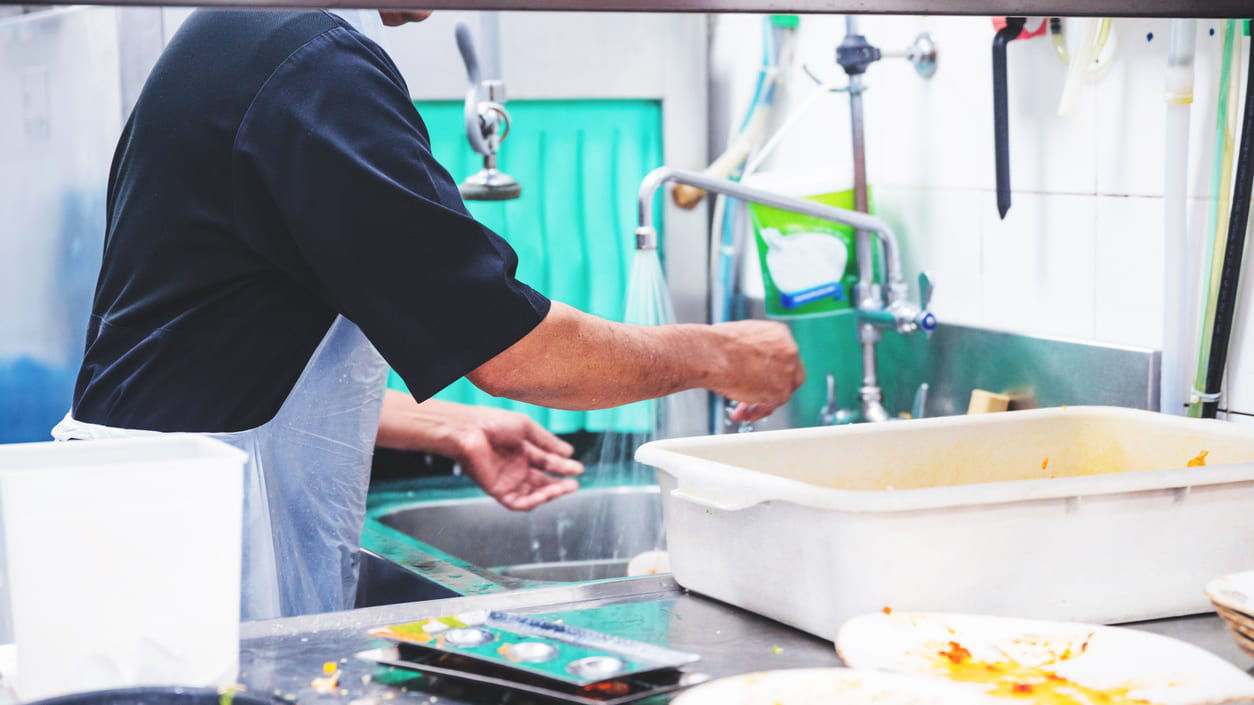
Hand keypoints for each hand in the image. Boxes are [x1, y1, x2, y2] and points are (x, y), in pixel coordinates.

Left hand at [450, 407, 583, 510]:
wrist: (469, 430)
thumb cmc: (493, 423)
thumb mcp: (527, 428)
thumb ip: (548, 442)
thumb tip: (570, 452)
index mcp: (523, 452)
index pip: (547, 463)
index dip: (563, 467)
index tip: (578, 469)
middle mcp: (516, 468)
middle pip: (542, 482)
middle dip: (560, 484)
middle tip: (574, 484)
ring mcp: (508, 481)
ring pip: (533, 494)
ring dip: (550, 494)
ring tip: (565, 488)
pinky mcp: (498, 491)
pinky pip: (518, 503)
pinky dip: (533, 502)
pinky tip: (546, 495)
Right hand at [709, 320, 804, 422]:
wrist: (712, 354)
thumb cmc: (718, 345)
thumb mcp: (742, 338)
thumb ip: (754, 350)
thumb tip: (750, 362)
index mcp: (780, 334)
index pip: (785, 356)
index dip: (774, 369)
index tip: (762, 377)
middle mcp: (789, 351)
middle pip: (790, 375)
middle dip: (773, 387)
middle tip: (757, 394)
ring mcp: (786, 373)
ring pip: (781, 393)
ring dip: (762, 402)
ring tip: (742, 408)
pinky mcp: (779, 392)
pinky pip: (770, 407)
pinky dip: (756, 412)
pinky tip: (743, 414)